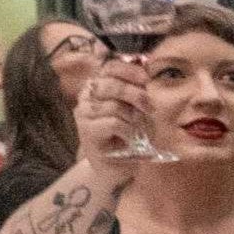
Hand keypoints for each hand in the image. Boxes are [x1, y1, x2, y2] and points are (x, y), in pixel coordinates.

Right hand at [73, 57, 151, 180]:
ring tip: (141, 129)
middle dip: (136, 95)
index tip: (146, 79)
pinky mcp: (87, 132)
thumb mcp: (135, 108)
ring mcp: (83, 114)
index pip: (110, 68)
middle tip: (149, 109)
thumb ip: (136, 88)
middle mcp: (86, 97)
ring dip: (135, 118)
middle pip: (111, 84)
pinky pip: (113, 123)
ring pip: (114, 105)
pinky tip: (132, 138)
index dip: (129, 70)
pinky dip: (129, 130)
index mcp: (97, 86)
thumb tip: (146, 65)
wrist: (116, 168)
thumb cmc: (127, 136)